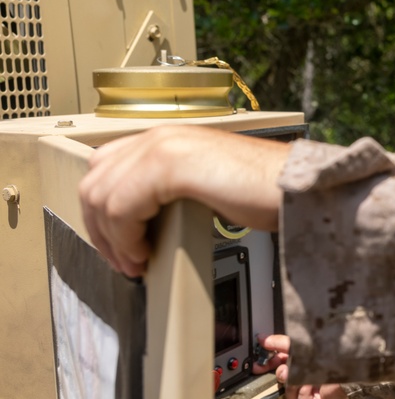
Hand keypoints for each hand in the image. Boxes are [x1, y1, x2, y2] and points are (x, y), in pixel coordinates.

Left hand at [79, 125, 291, 275]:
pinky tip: (144, 253)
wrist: (296, 186)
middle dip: (100, 231)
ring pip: (101, 197)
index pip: (105, 167)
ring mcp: (162, 146)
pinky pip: (121, 208)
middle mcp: (160, 136)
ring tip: (135, 263)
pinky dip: (125, 238)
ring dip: (112, 240)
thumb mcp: (206, 184)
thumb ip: (173, 190)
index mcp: (168, 137)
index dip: (102, 211)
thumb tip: (144, 224)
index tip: (118, 244)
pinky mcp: (168, 166)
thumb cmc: (266, 190)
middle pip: (94, 183)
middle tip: (123, 262)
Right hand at [254, 334, 346, 398]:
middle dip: (281, 374)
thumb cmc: (330, 354)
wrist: (348, 365)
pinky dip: (304, 394)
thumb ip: (281, 343)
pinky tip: (312, 386)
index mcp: (300, 362)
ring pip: (288, 392)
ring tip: (306, 376)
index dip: (267, 364)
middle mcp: (304, 377)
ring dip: (295, 383)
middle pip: (281, 380)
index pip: (278, 364)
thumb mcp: (300, 345)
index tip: (258, 364)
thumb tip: (264, 339)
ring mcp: (309, 391)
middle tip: (284, 370)